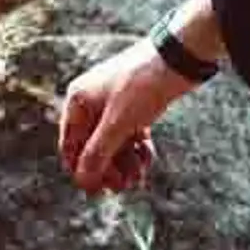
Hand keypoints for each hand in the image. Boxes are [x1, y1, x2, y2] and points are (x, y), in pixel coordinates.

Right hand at [56, 43, 183, 195]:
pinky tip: (147, 159)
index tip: (98, 192)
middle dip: (108, 168)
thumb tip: (82, 182)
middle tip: (125, 187)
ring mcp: (113, 104)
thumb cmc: (143, 86)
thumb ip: (98, 154)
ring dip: (124, 163)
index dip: (82, 170)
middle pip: (92, 147)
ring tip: (138, 178)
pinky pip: (128, 136)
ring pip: (112, 143)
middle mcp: (91, 102)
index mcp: (77, 101)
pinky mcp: (133, 106)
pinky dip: (136, 150)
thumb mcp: (118, 123)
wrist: (178, 58)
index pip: (71, 146)